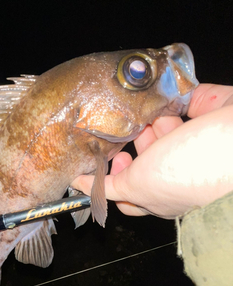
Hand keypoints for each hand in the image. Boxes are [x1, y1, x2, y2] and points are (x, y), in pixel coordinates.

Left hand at [72, 84, 232, 218]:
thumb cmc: (192, 174)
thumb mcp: (139, 186)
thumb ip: (108, 186)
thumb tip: (81, 186)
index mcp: (163, 192)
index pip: (133, 189)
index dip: (116, 176)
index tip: (106, 162)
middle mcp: (178, 167)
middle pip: (146, 152)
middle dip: (133, 139)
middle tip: (126, 132)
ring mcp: (193, 140)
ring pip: (161, 125)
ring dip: (149, 116)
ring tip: (147, 113)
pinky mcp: (206, 112)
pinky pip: (181, 101)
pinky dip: (169, 95)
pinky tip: (160, 93)